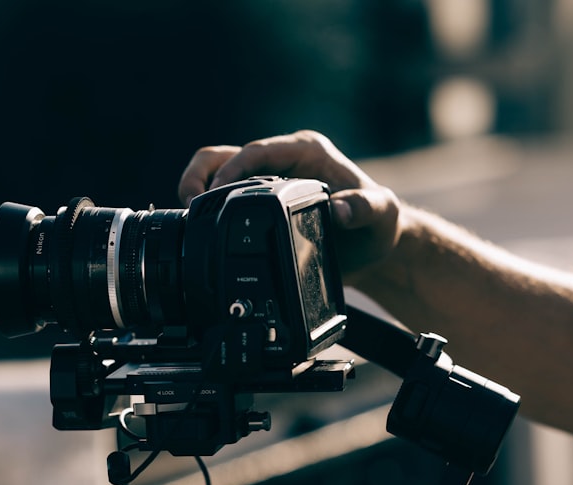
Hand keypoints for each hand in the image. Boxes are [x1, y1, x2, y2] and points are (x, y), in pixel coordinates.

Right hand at [178, 130, 401, 273]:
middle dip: (202, 176)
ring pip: (217, 171)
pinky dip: (208, 207)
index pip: (258, 151)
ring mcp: (268, 179)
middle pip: (226, 155)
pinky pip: (223, 196)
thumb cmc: (380, 224)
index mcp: (307, 152)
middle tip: (193, 206)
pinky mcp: (259, 199)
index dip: (232, 169)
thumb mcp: (381, 215)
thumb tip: (341, 210)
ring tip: (191, 217)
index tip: (218, 192)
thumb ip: (365, 209)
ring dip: (198, 188)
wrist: (375, 245)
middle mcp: (284, 160)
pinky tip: (204, 227)